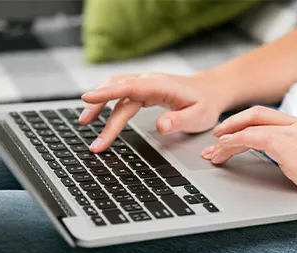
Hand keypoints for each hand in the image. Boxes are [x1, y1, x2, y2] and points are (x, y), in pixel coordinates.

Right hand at [80, 72, 226, 152]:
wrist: (212, 90)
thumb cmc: (206, 104)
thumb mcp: (199, 116)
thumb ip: (180, 121)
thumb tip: (161, 127)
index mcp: (160, 86)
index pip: (128, 87)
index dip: (107, 93)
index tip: (87, 99)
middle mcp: (149, 82)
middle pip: (118, 91)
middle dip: (98, 108)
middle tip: (84, 126)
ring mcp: (146, 85)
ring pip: (117, 91)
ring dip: (99, 104)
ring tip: (85, 120)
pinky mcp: (145, 90)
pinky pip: (122, 95)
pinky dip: (109, 103)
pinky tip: (101, 113)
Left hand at [202, 106, 296, 202]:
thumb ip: (277, 149)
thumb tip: (251, 151)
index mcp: (296, 125)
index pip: (261, 115)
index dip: (239, 121)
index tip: (223, 134)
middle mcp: (294, 125)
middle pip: (253, 116)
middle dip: (229, 126)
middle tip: (212, 141)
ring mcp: (292, 133)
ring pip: (250, 127)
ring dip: (227, 140)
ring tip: (213, 152)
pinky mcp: (288, 145)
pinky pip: (254, 137)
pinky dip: (235, 141)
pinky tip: (224, 148)